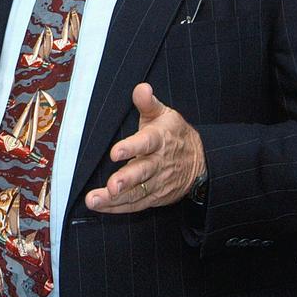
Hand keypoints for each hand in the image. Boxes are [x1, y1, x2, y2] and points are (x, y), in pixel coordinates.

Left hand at [85, 83, 204, 213]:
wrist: (201, 162)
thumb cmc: (174, 135)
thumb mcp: (164, 115)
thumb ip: (148, 103)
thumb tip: (141, 88)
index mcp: (159, 140)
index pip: (146, 143)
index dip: (131, 147)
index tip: (115, 152)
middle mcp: (158, 163)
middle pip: (142, 172)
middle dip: (126, 180)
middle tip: (111, 186)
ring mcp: (157, 182)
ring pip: (137, 192)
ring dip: (115, 199)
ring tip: (95, 200)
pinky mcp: (155, 197)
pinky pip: (136, 204)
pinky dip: (118, 208)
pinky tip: (101, 206)